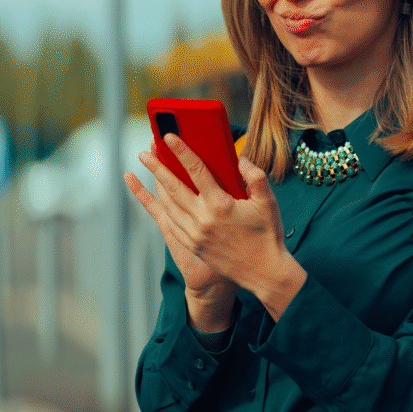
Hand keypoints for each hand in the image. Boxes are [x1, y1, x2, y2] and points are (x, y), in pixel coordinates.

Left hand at [124, 134, 306, 324]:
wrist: (264, 274)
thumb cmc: (268, 236)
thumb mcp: (268, 202)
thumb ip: (255, 176)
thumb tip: (239, 159)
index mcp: (221, 205)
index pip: (196, 171)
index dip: (181, 152)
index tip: (168, 137)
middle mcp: (203, 220)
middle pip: (173, 187)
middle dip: (156, 167)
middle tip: (144, 153)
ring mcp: (195, 235)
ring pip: (169, 205)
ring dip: (157, 185)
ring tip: (150, 170)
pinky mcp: (192, 246)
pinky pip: (171, 223)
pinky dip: (163, 208)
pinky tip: (159, 198)